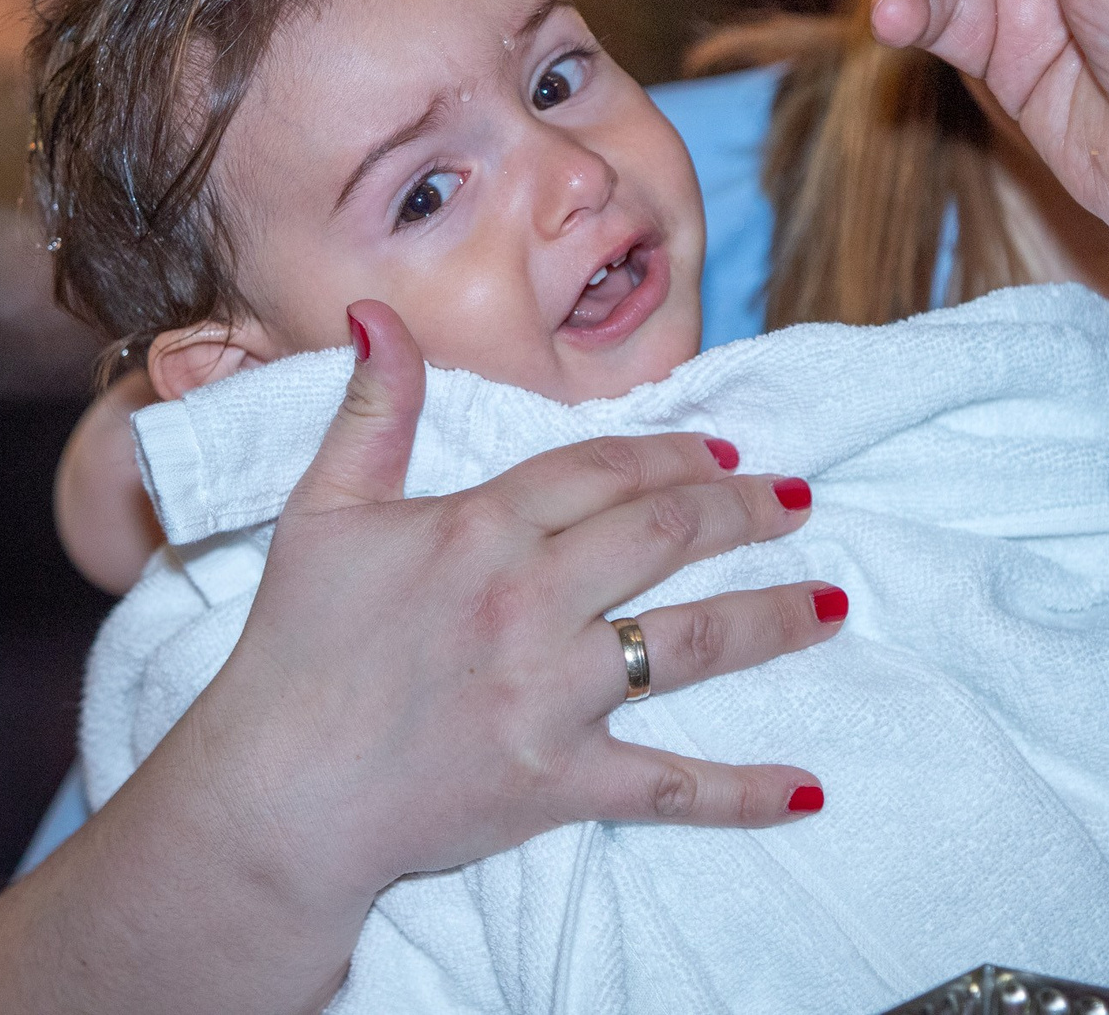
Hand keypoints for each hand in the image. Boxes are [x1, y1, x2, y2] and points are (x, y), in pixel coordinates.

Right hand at [0, 301, 843, 1014]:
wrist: (274, 796)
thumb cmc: (291, 651)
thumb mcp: (321, 509)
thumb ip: (371, 409)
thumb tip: (377, 311)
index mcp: (481, 528)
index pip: (602, 471)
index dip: (672, 457)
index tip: (726, 453)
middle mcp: (530, 601)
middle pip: (665, 539)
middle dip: (746, 515)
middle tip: (802, 501)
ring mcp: (551, 694)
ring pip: (689, 644)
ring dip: (772, 618)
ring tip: (835, 601)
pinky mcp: (559, 781)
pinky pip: (670, 785)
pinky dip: (742, 791)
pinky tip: (807, 787)